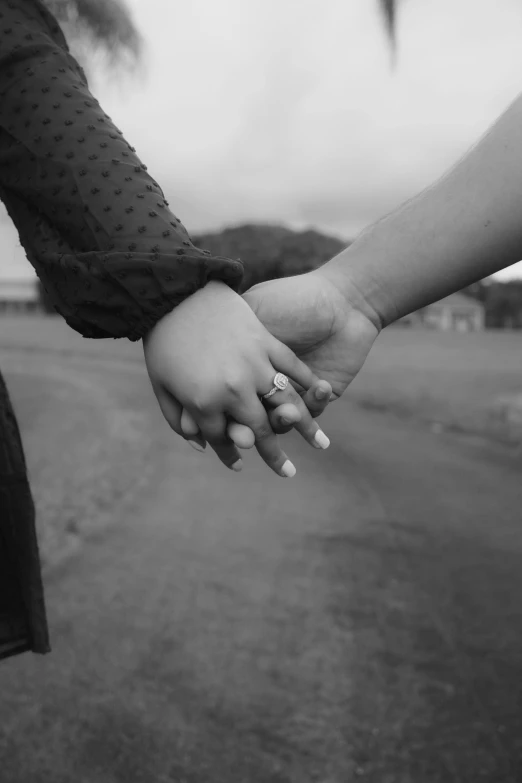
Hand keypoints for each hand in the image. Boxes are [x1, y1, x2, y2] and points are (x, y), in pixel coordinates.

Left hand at [142, 280, 331, 477]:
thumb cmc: (161, 339)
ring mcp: (253, 364)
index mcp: (203, 402)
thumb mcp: (160, 385)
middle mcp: (233, 388)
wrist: (174, 289)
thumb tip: (199, 447)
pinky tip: (323, 397)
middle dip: (274, 456)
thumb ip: (177, 419)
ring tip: (322, 446)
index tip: (240, 467)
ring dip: (306, 427)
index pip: (223, 438)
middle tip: (288, 474)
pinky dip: (309, 385)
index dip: (230, 454)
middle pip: (258, 430)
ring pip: (286, 403)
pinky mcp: (267, 340)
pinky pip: (292, 368)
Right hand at [178, 268, 378, 449]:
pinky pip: (313, 412)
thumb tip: (186, 368)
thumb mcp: (255, 312)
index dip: (217, 416)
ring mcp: (293, 393)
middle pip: (250, 420)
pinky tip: (321, 386)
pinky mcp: (320, 396)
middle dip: (247, 432)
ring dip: (284, 422)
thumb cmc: (290, 300)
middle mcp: (265, 384)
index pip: (224, 401)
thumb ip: (228, 338)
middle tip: (248, 438)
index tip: (213, 427)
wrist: (339, 296)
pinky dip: (315, 403)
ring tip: (290, 413)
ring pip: (281, 422)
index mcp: (244, 367)